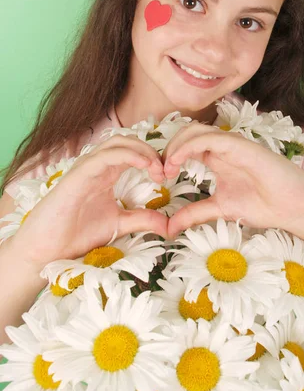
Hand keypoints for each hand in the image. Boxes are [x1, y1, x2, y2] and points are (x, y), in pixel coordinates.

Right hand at [9, 135, 167, 269]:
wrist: (46, 250)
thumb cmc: (76, 234)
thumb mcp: (119, 225)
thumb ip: (143, 220)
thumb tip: (170, 225)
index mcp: (106, 173)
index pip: (132, 151)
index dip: (153, 157)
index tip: (167, 176)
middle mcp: (96, 166)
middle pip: (128, 141)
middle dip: (150, 150)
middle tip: (165, 171)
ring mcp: (86, 168)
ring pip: (117, 143)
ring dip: (141, 150)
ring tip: (156, 168)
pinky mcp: (77, 175)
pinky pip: (104, 156)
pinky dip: (127, 155)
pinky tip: (144, 164)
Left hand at [162, 123, 303, 237]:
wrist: (294, 208)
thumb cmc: (263, 205)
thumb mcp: (219, 209)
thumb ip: (194, 213)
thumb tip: (168, 228)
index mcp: (216, 157)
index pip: (185, 145)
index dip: (167, 156)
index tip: (158, 178)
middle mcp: (222, 146)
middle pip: (186, 133)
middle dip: (167, 148)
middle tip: (158, 173)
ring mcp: (232, 144)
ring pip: (195, 131)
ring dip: (175, 145)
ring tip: (166, 168)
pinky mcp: (242, 146)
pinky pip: (210, 138)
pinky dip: (189, 146)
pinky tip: (178, 162)